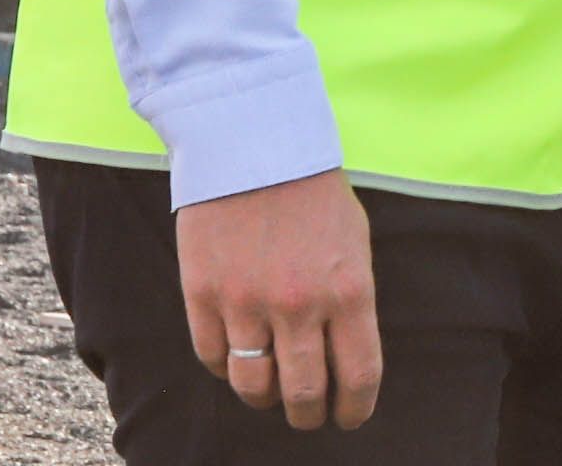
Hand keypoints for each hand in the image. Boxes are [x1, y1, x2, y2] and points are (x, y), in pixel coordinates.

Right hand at [176, 169, 379, 432]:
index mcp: (349, 290)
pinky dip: (225, 366)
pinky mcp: (204, 295)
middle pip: (303, 393)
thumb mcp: (354, 240)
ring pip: (252, 385)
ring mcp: (248, 303)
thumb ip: (349, 299)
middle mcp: (300, 305)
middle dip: (307, 414)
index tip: (349, 417)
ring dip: (264, 398)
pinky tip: (236, 358)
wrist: (254, 143)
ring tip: (269, 395)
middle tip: (307, 416)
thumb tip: (344, 353)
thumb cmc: (313, 191)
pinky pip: (213, 356)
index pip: (358, 375)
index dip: (354, 408)